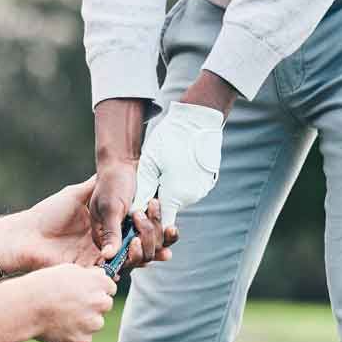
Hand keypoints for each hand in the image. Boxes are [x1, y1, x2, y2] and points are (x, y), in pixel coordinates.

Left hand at [2, 178, 174, 272]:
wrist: (26, 233)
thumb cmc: (50, 212)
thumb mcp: (78, 194)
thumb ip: (97, 185)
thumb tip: (113, 168)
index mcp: (108, 226)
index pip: (139, 229)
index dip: (157, 228)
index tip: (172, 223)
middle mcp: (108, 243)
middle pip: (141, 248)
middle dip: (157, 243)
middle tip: (166, 236)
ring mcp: (99, 258)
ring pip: (132, 261)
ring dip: (144, 253)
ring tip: (148, 245)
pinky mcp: (89, 270)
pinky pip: (113, 272)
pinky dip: (126, 265)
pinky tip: (135, 256)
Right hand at [18, 263, 116, 341]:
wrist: (27, 307)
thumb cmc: (42, 285)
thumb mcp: (67, 270)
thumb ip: (87, 275)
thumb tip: (98, 278)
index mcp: (99, 283)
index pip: (110, 288)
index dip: (98, 290)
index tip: (88, 293)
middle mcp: (100, 302)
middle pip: (105, 306)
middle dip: (93, 306)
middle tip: (74, 306)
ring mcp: (93, 323)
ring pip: (95, 324)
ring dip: (84, 322)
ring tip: (62, 317)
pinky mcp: (83, 340)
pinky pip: (83, 339)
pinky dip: (74, 336)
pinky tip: (58, 328)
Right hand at [92, 98, 173, 265]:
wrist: (125, 164)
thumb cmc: (112, 184)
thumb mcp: (110, 208)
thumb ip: (111, 232)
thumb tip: (108, 256)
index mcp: (106, 239)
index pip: (121, 262)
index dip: (131, 256)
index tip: (135, 240)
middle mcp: (122, 240)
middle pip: (141, 257)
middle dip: (146, 237)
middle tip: (139, 214)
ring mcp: (138, 234)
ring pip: (155, 249)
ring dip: (156, 229)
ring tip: (151, 204)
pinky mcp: (152, 227)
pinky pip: (165, 239)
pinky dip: (168, 232)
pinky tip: (171, 226)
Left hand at [134, 74, 234, 228]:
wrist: (198, 121)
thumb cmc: (170, 139)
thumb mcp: (149, 164)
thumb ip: (143, 190)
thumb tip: (134, 209)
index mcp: (175, 195)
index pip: (161, 221)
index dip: (149, 217)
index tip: (141, 208)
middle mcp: (191, 197)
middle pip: (169, 208)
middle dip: (158, 199)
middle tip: (153, 176)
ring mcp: (201, 190)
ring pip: (178, 198)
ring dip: (169, 189)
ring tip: (165, 167)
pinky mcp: (207, 182)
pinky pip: (189, 189)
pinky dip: (181, 182)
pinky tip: (177, 165)